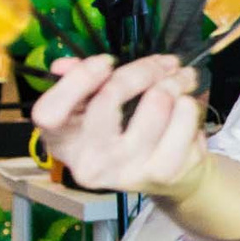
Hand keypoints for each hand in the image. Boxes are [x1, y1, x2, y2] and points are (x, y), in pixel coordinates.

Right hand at [30, 54, 206, 199]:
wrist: (172, 179)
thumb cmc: (127, 133)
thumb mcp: (97, 109)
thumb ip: (80, 82)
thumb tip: (65, 64)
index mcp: (63, 143)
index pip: (49, 114)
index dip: (77, 80)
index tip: (107, 61)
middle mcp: (89, 163)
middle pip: (109, 96)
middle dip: (143, 69)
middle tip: (164, 63)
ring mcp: (127, 171)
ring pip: (157, 100)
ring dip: (175, 81)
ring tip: (180, 81)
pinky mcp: (163, 171)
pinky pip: (184, 114)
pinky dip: (190, 102)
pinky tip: (186, 107)